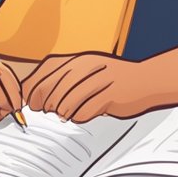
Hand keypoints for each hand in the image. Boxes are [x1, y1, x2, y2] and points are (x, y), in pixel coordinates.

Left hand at [23, 53, 157, 123]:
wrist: (147, 79)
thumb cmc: (113, 78)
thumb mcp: (87, 69)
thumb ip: (63, 78)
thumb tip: (34, 95)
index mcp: (78, 59)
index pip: (45, 71)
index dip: (33, 89)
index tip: (31, 102)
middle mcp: (87, 67)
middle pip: (52, 89)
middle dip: (45, 103)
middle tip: (48, 110)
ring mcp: (98, 81)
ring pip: (66, 103)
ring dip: (62, 112)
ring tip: (66, 114)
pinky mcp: (110, 97)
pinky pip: (84, 112)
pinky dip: (79, 117)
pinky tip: (82, 114)